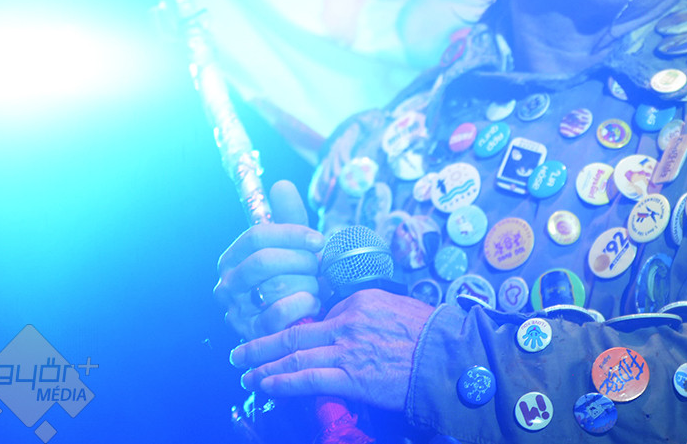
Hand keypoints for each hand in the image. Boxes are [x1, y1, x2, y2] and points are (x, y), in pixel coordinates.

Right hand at [214, 180, 325, 340]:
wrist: (301, 317)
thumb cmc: (296, 275)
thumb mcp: (293, 245)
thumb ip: (288, 216)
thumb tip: (281, 184)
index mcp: (232, 258)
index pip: (256, 235)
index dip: (292, 234)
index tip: (318, 240)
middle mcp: (226, 285)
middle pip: (264, 261)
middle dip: (300, 262)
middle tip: (318, 267)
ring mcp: (236, 312)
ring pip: (275, 286)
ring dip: (306, 284)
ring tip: (315, 286)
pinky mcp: (253, 335)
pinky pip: (281, 313)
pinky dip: (304, 304)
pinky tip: (312, 303)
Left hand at [231, 289, 432, 413]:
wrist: (447, 356)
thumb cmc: (430, 333)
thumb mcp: (397, 309)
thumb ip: (370, 315)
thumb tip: (356, 327)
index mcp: (359, 302)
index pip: (320, 315)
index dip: (297, 329)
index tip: (283, 339)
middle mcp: (347, 322)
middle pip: (294, 331)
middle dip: (262, 343)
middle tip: (239, 352)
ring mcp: (347, 350)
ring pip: (294, 354)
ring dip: (264, 364)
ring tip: (245, 372)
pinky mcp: (352, 377)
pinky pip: (308, 378)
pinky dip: (283, 381)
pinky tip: (267, 384)